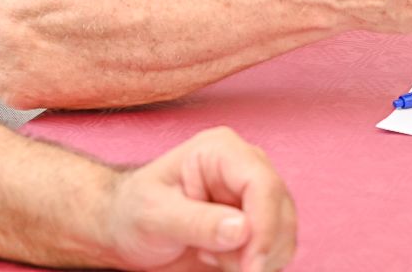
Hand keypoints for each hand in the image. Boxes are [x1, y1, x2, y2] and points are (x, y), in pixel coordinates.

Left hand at [106, 128, 296, 271]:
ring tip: (209, 255)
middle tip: (216, 262)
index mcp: (222, 151)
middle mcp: (246, 169)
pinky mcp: (258, 224)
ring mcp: (256, 197)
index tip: (251, 266)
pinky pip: (277, 251)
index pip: (263, 184)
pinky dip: (254, 265)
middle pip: (282, 212)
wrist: (126, 230)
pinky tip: (219, 259)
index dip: (265, 228)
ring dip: (254, 259)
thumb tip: (243, 229)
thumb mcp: (154, 216)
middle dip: (258, 248)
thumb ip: (196, 222)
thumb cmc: (133, 211)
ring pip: (285, 235)